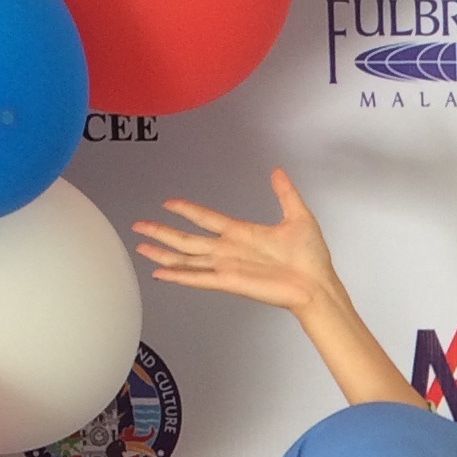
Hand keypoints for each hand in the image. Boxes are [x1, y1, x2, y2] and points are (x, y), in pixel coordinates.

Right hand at [131, 167, 339, 312]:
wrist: (317, 285)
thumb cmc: (311, 258)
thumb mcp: (298, 216)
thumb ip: (285, 193)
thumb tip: (278, 171)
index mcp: (242, 234)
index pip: (206, 218)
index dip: (187, 210)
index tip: (169, 202)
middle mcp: (229, 250)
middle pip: (187, 239)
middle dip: (162, 232)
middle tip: (139, 225)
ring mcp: (227, 266)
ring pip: (186, 258)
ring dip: (163, 253)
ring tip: (140, 248)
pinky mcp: (230, 282)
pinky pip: (199, 278)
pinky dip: (179, 275)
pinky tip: (160, 273)